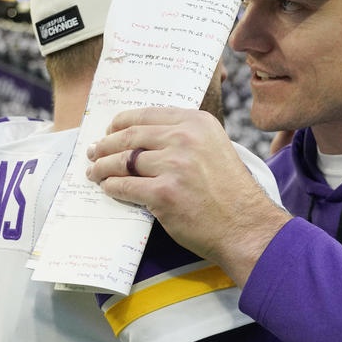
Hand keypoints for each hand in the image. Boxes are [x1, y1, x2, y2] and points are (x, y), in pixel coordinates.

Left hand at [86, 107, 290, 284]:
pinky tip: (108, 188)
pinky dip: (112, 187)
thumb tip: (146, 138)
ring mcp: (173, 166)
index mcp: (198, 123)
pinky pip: (125, 186)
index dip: (122, 122)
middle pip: (131, 135)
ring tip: (95, 171)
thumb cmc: (231, 193)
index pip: (147, 115)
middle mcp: (185, 139)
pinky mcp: (163, 194)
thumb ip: (186, 138)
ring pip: (123, 161)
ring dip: (103, 166)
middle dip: (106, 144)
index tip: (110, 129)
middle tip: (94, 151)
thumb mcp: (215, 148)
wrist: (246, 226)